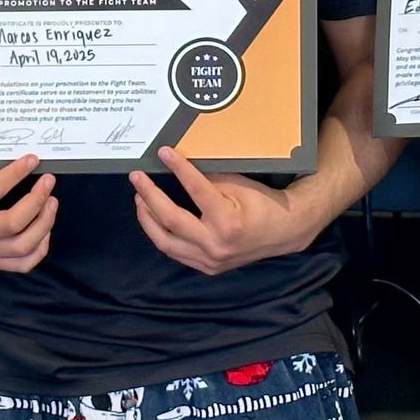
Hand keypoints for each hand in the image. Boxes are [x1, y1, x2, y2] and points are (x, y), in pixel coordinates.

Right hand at [0, 154, 57, 272]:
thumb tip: (21, 162)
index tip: (32, 160)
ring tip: (51, 203)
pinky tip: (45, 229)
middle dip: (36, 201)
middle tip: (48, 182)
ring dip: (44, 224)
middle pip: (13, 224)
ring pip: (22, 247)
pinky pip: (23, 264)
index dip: (16, 174)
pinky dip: (40, 247)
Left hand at [129, 147, 307, 275]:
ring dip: (148, 218)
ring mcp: (210, 261)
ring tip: (139, 198)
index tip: (164, 153)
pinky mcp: (207, 267)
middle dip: (149, 196)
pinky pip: (175, 251)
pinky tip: (154, 218)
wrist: (283, 232)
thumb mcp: (239, 185)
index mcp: (227, 222)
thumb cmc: (262, 204)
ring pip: (166, 242)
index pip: (195, 190)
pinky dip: (161, 233)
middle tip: (137, 177)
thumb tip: (180, 165)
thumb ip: (208, 178)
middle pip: (170, 220)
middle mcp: (216, 245)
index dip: (178, 168)